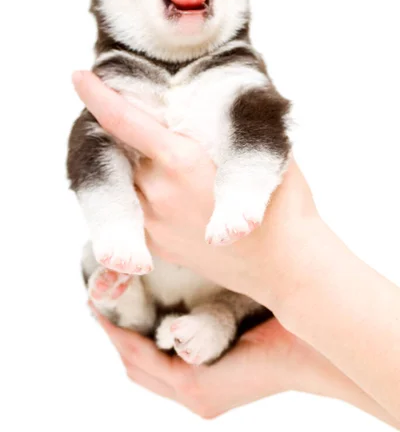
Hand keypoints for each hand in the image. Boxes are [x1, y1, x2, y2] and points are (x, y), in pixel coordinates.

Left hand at [73, 71, 326, 314]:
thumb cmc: (282, 203)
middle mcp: (157, 191)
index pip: (124, 120)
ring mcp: (153, 222)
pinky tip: (165, 188)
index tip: (78, 77)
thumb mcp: (255, 148)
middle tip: (142, 119)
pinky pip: (134, 209)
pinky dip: (140, 191)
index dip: (97, 96)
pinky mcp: (155, 244)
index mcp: (181, 160)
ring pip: (125, 179)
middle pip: (120, 149)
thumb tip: (201, 101)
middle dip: (122, 131)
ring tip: (163, 158)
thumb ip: (219, 125)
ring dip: (131, 162)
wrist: (286, 264)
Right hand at [91, 306, 304, 417]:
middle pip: (139, 364)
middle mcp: (195, 389)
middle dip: (115, 334)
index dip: (128, 332)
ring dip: (115, 336)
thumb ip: (209, 300)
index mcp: (203, 373)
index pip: (154, 358)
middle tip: (99, 301)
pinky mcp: (196, 387)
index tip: (112, 301)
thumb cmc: (281, 319)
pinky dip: (127, 340)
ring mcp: (194, 392)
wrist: (315, 344)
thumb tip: (189, 260)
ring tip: (100, 304)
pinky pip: (148, 362)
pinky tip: (116, 316)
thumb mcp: (234, 306)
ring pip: (137, 365)